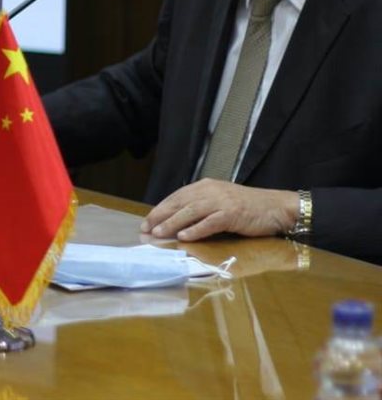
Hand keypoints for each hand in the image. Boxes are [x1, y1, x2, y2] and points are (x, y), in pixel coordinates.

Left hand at [140, 179, 298, 241]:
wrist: (277, 207)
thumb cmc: (248, 208)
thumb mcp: (220, 201)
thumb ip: (201, 206)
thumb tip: (177, 220)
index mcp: (206, 186)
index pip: (176, 196)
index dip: (160, 209)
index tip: (146, 221)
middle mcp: (211, 191)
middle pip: (179, 203)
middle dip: (160, 216)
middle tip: (146, 229)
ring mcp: (222, 201)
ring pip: (190, 212)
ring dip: (172, 223)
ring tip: (158, 233)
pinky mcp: (233, 214)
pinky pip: (210, 222)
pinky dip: (195, 230)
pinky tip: (184, 237)